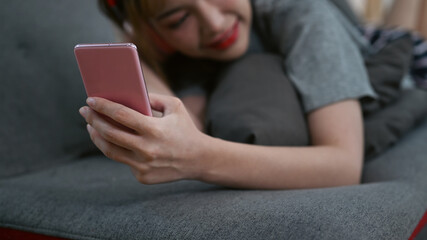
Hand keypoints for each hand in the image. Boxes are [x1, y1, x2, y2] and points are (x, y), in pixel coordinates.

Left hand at [79, 94, 205, 184]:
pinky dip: (115, 149)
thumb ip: (153, 98)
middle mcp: (147, 149)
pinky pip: (123, 160)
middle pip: (110, 133)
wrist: (198, 159)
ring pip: (110, 150)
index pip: (121, 115)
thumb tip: (128, 94)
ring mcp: (143, 166)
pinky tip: (110, 140)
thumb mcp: (175, 106)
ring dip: (97, 136)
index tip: (90, 99)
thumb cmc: (185, 129)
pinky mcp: (142, 177)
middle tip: (85, 111)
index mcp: (155, 130)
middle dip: (93, 119)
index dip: (103, 106)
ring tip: (91, 126)